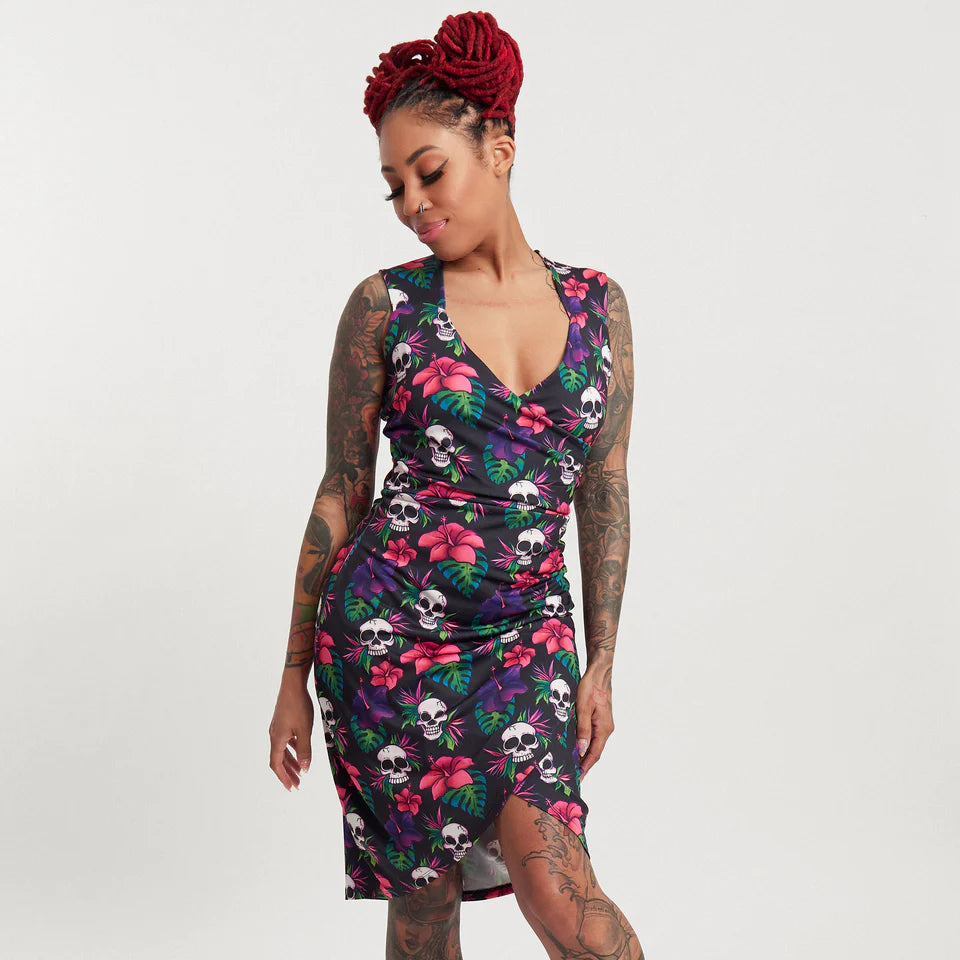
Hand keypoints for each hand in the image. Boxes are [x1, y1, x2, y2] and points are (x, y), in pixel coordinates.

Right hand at [269, 679, 313, 790]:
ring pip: (282, 750)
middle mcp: (274, 735)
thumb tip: (305, 769)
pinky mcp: (282, 721)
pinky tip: (299, 751)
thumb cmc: (299, 706)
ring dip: (290, 762)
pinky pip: (285, 741)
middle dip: (288, 773)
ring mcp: (277, 728)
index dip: (284, 778)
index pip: (277, 765)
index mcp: (277, 740)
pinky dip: (291, 750)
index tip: (291, 788)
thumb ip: (305, 750)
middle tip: (297, 785)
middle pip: (279, 760)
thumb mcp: (305, 730)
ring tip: (300, 771)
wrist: (293, 684)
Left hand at [575, 663, 613, 777]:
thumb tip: (582, 750)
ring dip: (583, 755)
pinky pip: (592, 736)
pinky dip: (584, 744)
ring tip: (570, 765)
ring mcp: (604, 725)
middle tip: (570, 776)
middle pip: (594, 752)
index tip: (577, 779)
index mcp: (604, 729)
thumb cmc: (590, 688)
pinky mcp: (600, 720)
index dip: (585, 768)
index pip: (594, 754)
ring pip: (593, 745)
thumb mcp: (583, 708)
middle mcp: (606, 729)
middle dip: (584, 765)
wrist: (598, 673)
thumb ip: (582, 729)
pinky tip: (575, 747)